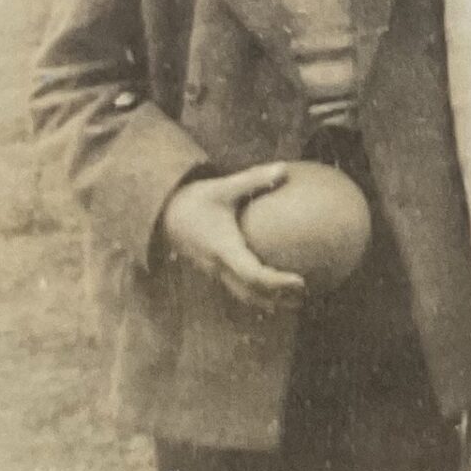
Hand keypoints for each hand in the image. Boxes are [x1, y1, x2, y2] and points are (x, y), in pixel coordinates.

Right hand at [159, 165, 306, 308]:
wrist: (164, 215)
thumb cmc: (194, 200)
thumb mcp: (222, 187)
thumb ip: (253, 179)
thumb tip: (284, 168)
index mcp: (223, 249)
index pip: (252, 274)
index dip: (276, 282)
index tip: (301, 282)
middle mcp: (219, 266)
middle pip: (251, 293)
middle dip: (278, 298)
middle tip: (306, 296)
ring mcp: (215, 273)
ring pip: (244, 296)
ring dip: (269, 301)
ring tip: (297, 302)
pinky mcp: (214, 273)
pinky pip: (237, 290)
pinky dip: (257, 295)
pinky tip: (275, 293)